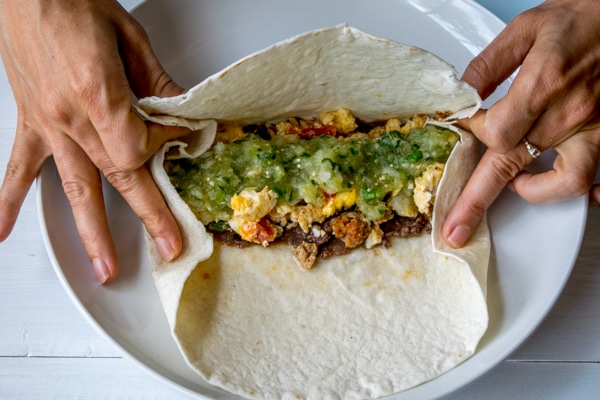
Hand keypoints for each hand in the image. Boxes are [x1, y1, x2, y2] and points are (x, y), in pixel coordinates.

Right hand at [0, 0, 189, 282]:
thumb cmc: (69, 2)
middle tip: (169, 245)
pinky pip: (18, 168)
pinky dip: (7, 200)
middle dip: (149, 214)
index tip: (185, 139)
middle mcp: (71, 116)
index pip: (142, 145)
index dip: (168, 147)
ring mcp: (48, 124)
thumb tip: (183, 109)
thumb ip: (157, 81)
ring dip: (92, 232)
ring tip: (105, 268)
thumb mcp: (128, 36)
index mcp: (98, 93)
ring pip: (76, 187)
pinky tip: (0, 230)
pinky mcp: (32, 122)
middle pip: (119, 177)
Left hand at [443, 0, 599, 247]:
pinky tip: (558, 186)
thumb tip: (462, 92)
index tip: (461, 127)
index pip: (492, 131)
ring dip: (532, 191)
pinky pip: (596, 178)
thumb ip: (491, 63)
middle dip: (475, 202)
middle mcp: (568, 113)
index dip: (469, 133)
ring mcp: (593, 129)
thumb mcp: (530, 27)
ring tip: (514, 188)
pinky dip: (581, 190)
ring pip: (562, 182)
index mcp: (543, 83)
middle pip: (510, 167)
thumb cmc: (588, 17)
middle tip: (456, 230)